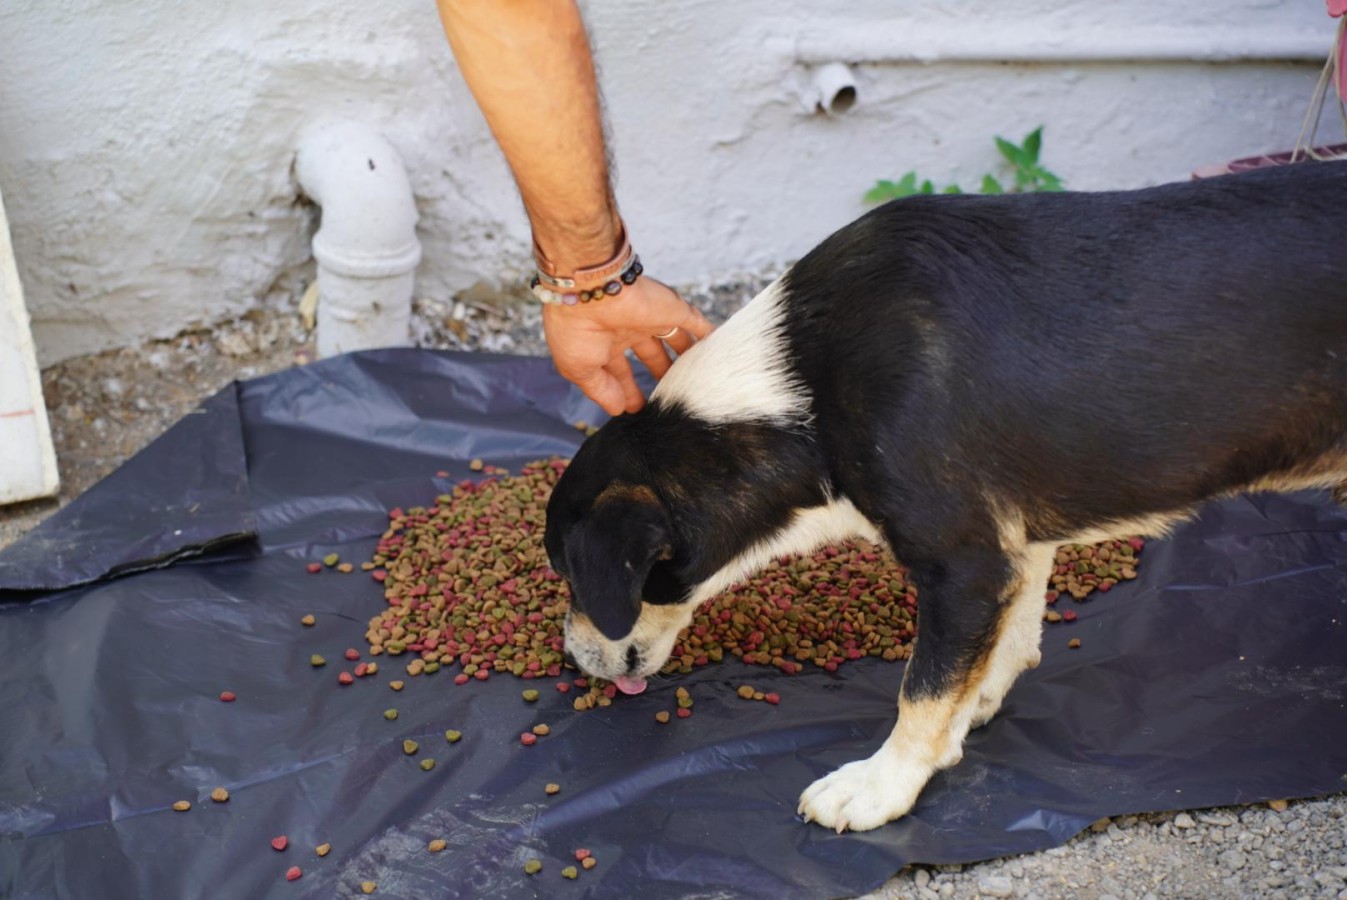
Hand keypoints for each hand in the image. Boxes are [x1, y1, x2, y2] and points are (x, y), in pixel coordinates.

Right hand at [542, 277, 713, 415]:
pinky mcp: (673, 309)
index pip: (619, 369)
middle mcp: (628, 328)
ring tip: (698, 377)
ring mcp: (652, 318)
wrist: (592, 290)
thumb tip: (617, 410)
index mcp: (603, 341)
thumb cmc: (576, 330)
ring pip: (675, 339)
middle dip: (660, 373)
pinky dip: (708, 334)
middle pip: (650, 354)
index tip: (636, 409)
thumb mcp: (580, 369)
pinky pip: (697, 323)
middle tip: (672, 395)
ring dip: (685, 356)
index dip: (627, 389)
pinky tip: (718, 350)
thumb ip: (601, 390)